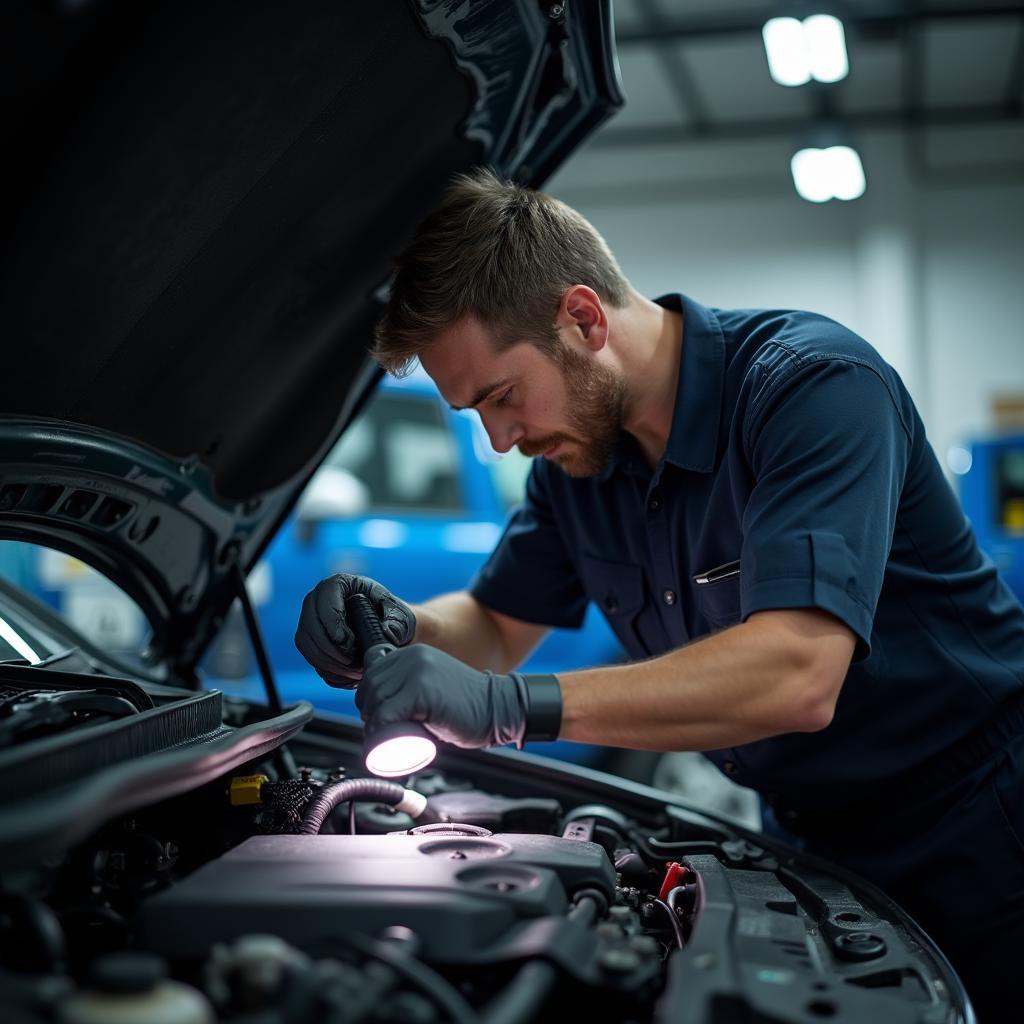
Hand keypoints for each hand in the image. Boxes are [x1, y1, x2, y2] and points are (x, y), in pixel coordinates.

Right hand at [294, 574, 415, 686]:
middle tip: (352, 663)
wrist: (390, 632)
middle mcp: (319, 600)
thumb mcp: (401, 616)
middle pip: (310, 623)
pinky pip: (311, 659)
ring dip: (329, 662)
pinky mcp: (312, 643)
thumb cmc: (394, 618)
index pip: (325, 597)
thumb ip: (397, 623)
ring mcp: (312, 621)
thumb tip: (387, 632)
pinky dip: (329, 671)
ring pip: (307, 643)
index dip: (332, 621)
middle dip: (329, 648)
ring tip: (354, 671)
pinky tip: (349, 676)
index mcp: (341, 584)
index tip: (348, 643)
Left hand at [355, 644, 561, 748]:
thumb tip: (382, 701)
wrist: (496, 709)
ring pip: (377, 699)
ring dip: (372, 721)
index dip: (368, 696)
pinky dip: (380, 728)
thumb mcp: (433, 683)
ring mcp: (418, 673)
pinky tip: (383, 737)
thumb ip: (413, 683)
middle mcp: (413, 657)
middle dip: (368, 709)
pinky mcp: (423, 692)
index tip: (374, 714)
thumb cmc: (465, 704)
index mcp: (413, 653)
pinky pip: (388, 712)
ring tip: (382, 736)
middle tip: (379, 729)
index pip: (373, 671)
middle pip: (371, 685)